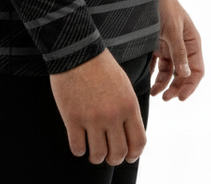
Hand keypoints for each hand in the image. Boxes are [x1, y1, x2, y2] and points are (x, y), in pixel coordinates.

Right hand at [49, 48, 146, 165]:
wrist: (77, 50)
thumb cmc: (100, 65)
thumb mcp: (124, 85)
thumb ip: (128, 109)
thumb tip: (129, 132)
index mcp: (129, 105)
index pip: (138, 142)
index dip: (133, 154)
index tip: (128, 155)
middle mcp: (113, 115)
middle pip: (118, 153)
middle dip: (114, 158)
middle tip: (108, 155)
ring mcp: (92, 118)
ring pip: (98, 155)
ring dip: (96, 157)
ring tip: (93, 151)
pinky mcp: (72, 118)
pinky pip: (77, 148)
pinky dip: (79, 149)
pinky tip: (79, 141)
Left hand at [150, 0, 203, 101]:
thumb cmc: (165, 7)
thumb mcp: (173, 30)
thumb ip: (179, 52)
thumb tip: (186, 74)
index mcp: (192, 43)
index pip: (197, 70)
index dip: (190, 86)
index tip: (180, 98)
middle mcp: (182, 46)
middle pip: (183, 74)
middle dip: (175, 87)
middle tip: (165, 98)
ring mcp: (169, 46)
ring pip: (169, 71)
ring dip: (163, 83)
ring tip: (154, 93)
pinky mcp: (157, 44)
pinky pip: (156, 63)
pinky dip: (152, 73)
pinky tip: (146, 80)